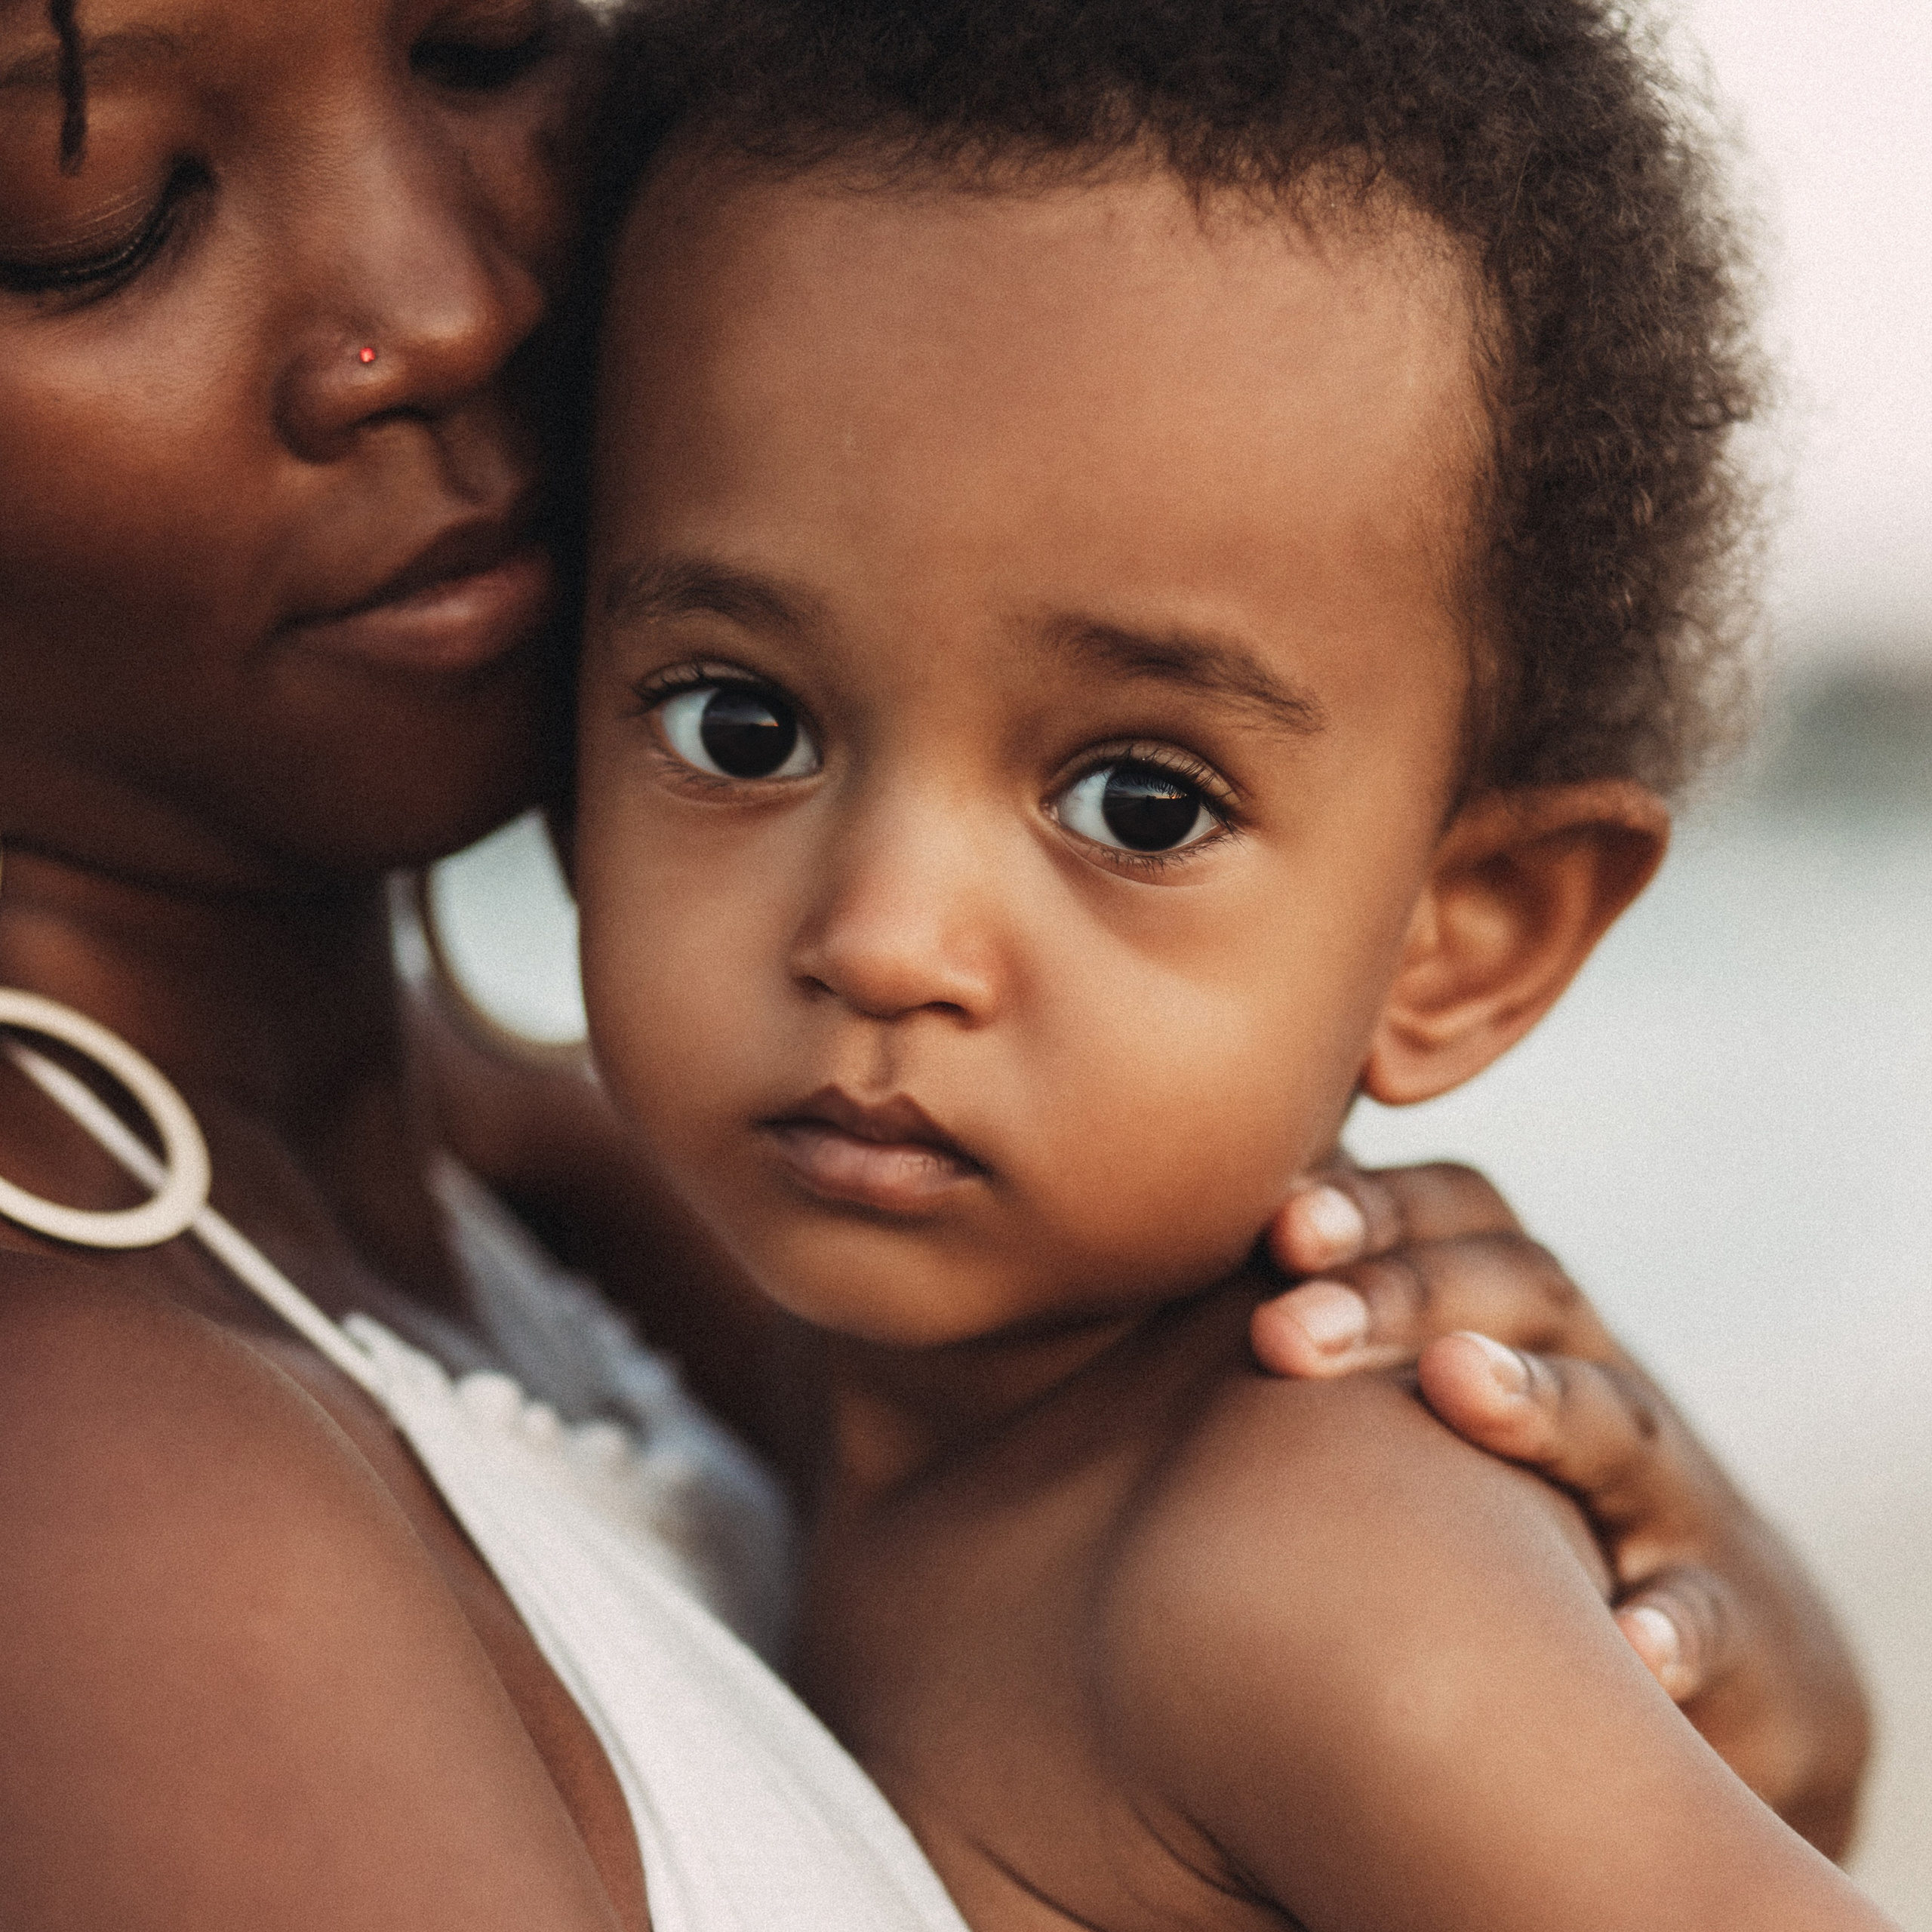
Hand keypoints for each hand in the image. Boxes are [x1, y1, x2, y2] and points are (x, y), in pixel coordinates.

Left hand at [1249, 1160, 1871, 1858]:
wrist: (1714, 1652)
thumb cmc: (1511, 1508)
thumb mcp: (1424, 1406)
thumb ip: (1313, 1331)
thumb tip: (1140, 1268)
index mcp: (1514, 1319)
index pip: (1458, 1216)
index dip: (1374, 1207)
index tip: (1274, 1223)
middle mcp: (1596, 1378)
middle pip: (1522, 1295)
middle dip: (1403, 1297)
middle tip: (1282, 1334)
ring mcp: (1670, 1500)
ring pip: (1618, 1425)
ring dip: (1536, 1403)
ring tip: (1456, 1385)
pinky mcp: (1738, 1631)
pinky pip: (1715, 1618)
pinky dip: (1676, 1625)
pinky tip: (1629, 1644)